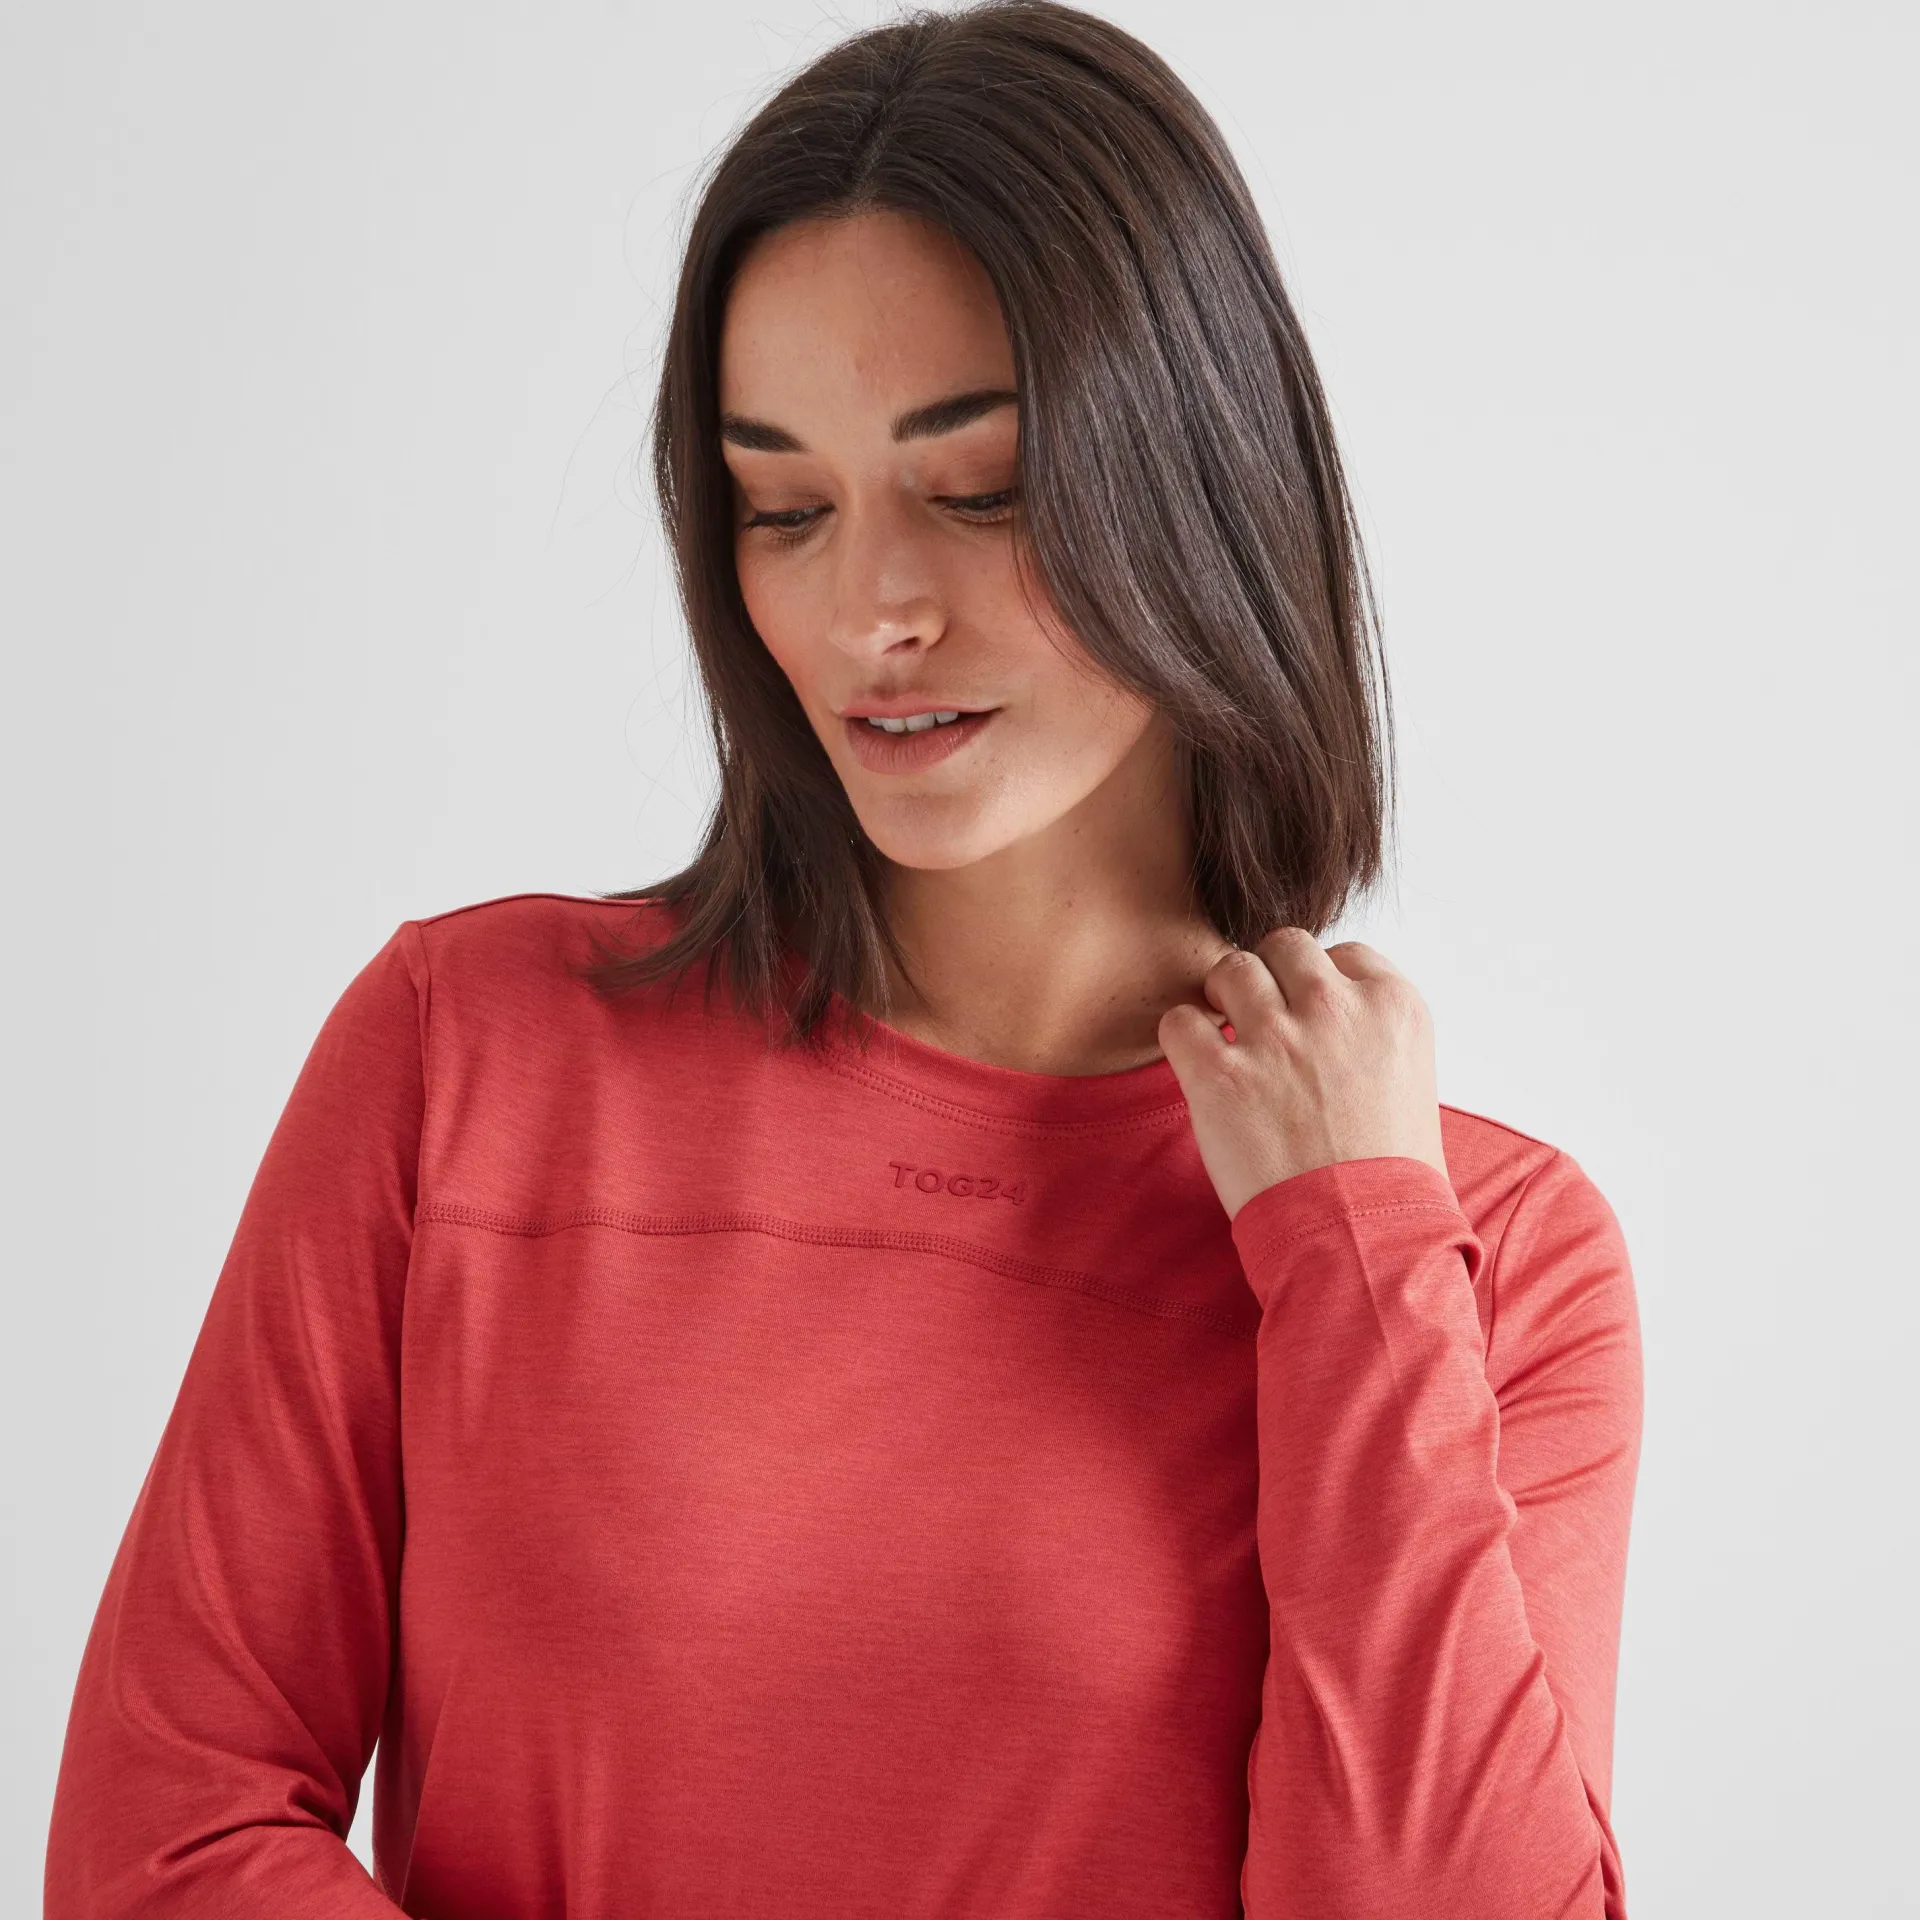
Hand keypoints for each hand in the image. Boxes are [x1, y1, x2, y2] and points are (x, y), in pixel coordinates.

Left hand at [1157, 928, 1447, 1220]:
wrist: (1363, 1242)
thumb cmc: (1390, 1179)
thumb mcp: (1413, 1085)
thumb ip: (1372, 1037)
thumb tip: (1333, 1026)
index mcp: (1393, 1006)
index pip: (1344, 955)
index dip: (1318, 985)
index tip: (1309, 1018)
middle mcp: (1336, 1009)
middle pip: (1284, 947)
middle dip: (1269, 978)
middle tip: (1259, 1020)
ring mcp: (1276, 1038)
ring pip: (1231, 969)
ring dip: (1222, 998)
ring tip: (1226, 1038)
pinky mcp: (1222, 1075)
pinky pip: (1180, 1020)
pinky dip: (1182, 1038)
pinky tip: (1199, 1068)